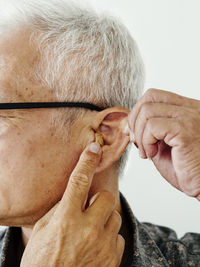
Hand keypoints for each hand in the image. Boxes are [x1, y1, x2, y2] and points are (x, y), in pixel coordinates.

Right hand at [20, 142, 124, 266]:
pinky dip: (109, 238)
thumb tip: (74, 195)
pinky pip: (118, 237)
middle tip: (89, 208)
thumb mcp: (42, 231)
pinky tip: (96, 245)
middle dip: (98, 199)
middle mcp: (87, 230)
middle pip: (106, 197)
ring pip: (115, 216)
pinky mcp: (113, 259)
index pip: (79, 182)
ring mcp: (103, 245)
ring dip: (104, 218)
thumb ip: (59, 209)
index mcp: (66, 220)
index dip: (87, 162)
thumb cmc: (42, 262)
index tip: (93, 149)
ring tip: (91, 230)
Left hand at [126, 88, 199, 199]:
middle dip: (134, 119)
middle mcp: (190, 109)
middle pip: (149, 97)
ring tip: (146, 152)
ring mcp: (189, 117)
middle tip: (136, 141)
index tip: (132, 131)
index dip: (137, 111)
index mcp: (186, 110)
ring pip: (147, 111)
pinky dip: (146, 141)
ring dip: (140, 135)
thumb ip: (149, 132)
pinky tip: (153, 154)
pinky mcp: (185, 130)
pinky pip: (153, 126)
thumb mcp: (163, 145)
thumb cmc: (188, 169)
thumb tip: (129, 126)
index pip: (154, 96)